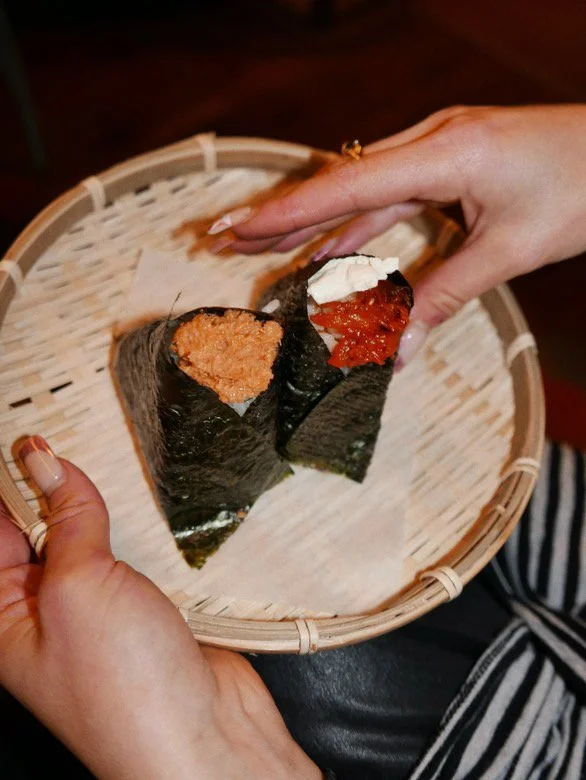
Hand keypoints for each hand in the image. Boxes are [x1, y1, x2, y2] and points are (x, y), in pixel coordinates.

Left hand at [0, 436, 319, 779]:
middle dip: (50, 486)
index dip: (9, 482)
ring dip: (98, 504)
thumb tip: (44, 461)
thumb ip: (66, 519)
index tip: (28, 436)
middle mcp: (45, 612)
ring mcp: (95, 609)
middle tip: (69, 435)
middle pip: (37, 529)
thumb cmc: (125, 689)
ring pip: (87, 536)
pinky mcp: (140, 605)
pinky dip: (135, 526)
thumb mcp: (78, 589)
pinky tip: (144, 499)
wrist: (207, 737)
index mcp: (4, 616)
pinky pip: (127, 551)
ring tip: (107, 459)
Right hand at [210, 104, 585, 362]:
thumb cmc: (584, 188)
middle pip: (338, 184)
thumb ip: (448, 296)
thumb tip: (395, 352)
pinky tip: (330, 251)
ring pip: (360, 193)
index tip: (234, 230)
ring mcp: (440, 151)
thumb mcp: (514, 249)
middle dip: (280, 214)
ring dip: (313, 223)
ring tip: (262, 249)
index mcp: (444, 153)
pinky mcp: (450, 164)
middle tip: (223, 237)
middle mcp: (431, 143)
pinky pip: (392, 199)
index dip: (285, 213)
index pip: (345, 187)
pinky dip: (359, 228)